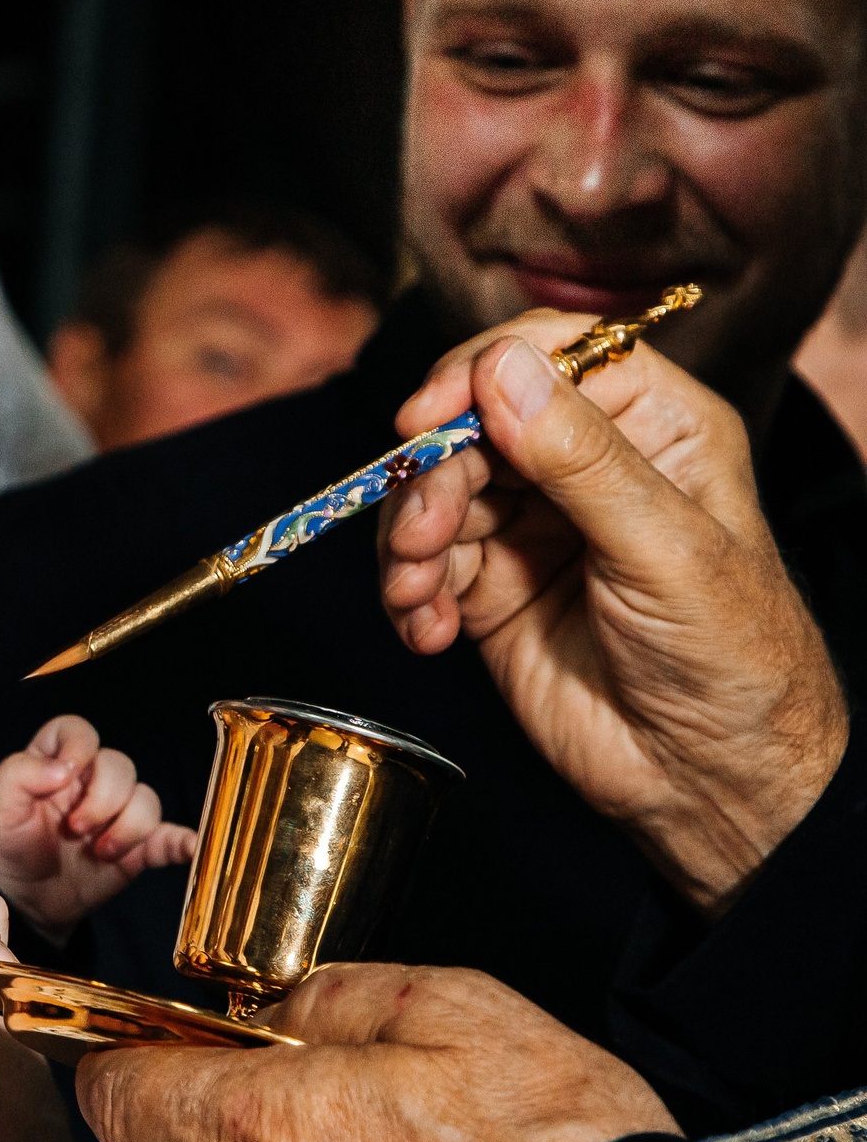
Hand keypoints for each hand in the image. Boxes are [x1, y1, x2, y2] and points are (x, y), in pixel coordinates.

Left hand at [0, 716, 196, 944]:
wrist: (26, 900)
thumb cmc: (8, 847)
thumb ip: (16, 777)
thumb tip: (61, 768)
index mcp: (54, 763)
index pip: (77, 731)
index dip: (78, 746)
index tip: (66, 775)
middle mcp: (91, 782)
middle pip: (119, 765)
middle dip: (101, 799)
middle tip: (76, 829)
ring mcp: (117, 814)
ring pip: (146, 799)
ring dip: (126, 827)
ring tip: (100, 852)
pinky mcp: (138, 848)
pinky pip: (171, 838)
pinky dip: (184, 841)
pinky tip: (190, 848)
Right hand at [380, 315, 848, 916]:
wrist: (708, 785)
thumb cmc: (732, 658)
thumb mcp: (665, 548)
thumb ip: (580, 458)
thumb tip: (500, 369)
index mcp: (651, 427)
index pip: (549, 356)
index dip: (479, 375)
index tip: (428, 418)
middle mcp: (583, 465)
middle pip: (470, 426)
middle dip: (430, 479)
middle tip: (423, 538)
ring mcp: (532, 527)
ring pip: (433, 495)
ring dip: (409, 543)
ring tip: (418, 596)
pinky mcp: (492, 590)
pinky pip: (423, 566)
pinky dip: (407, 594)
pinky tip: (426, 633)